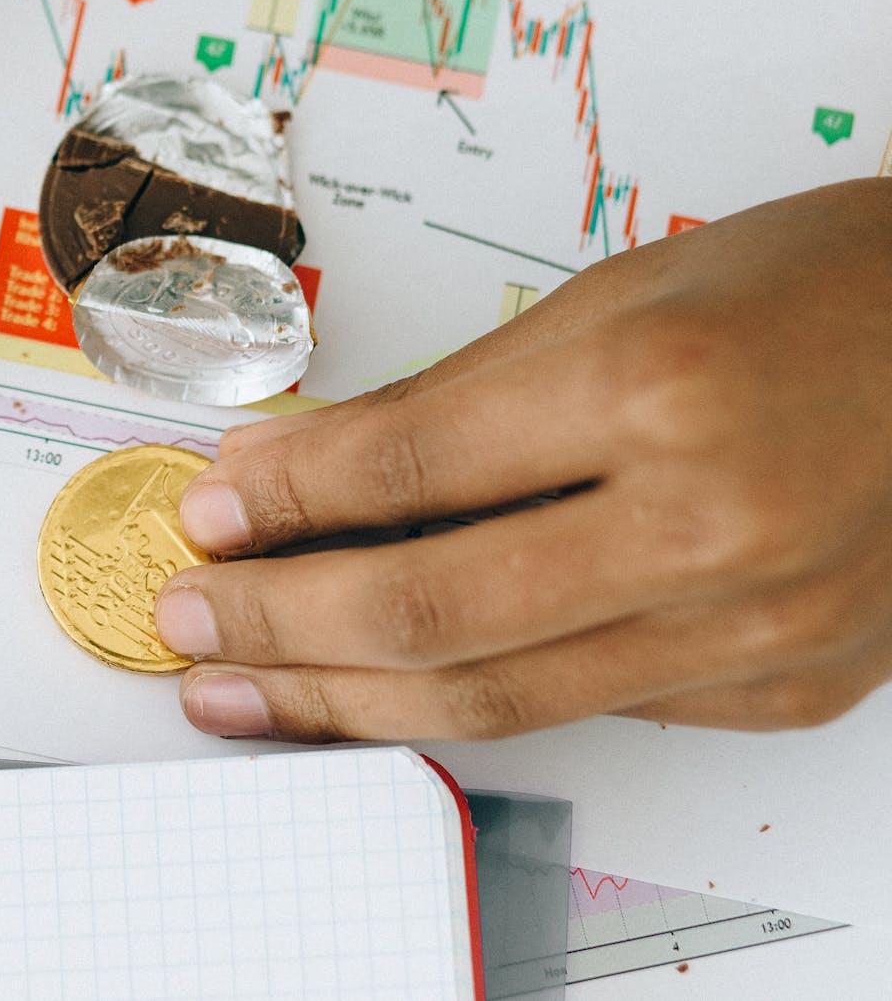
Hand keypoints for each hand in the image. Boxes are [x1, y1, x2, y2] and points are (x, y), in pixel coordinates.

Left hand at [154, 178, 891, 741]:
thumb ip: (448, 400)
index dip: (284, 504)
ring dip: (345, 701)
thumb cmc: (810, 291)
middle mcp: (712, 525)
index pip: (408, 473)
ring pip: (499, 698)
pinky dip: (475, 699)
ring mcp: (759, 628)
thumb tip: (293, 471)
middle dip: (278, 626)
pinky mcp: (787, 688)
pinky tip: (386, 691)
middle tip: (190, 620)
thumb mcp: (614, 297)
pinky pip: (595, 709)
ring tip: (245, 692)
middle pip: (431, 615)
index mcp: (656, 389)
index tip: (206, 513)